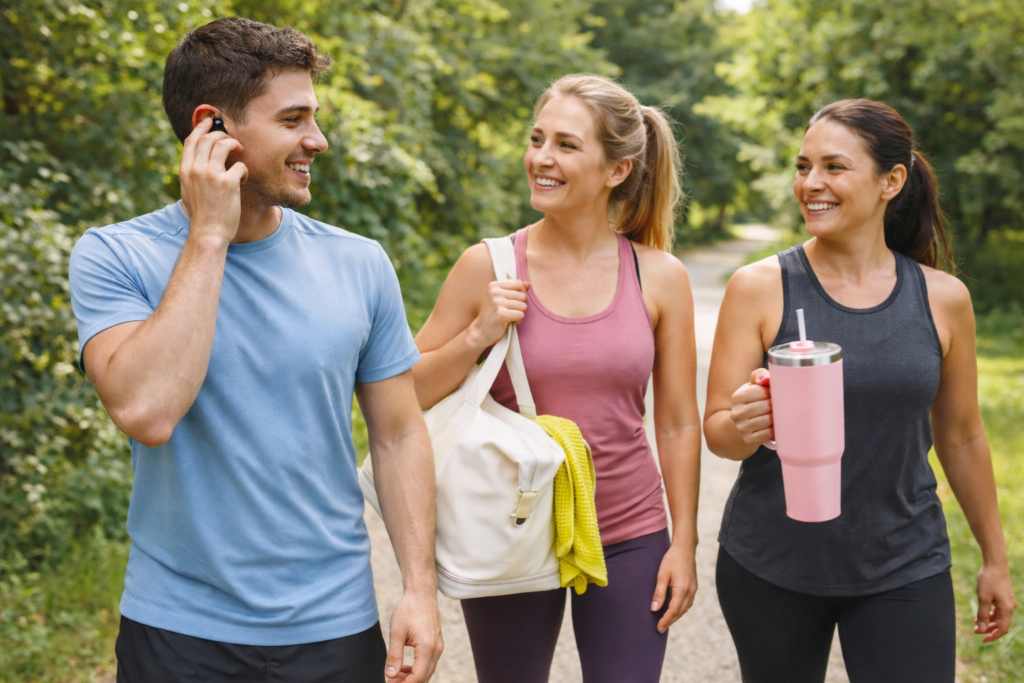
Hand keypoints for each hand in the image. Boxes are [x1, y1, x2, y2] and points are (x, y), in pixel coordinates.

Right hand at [178, 117, 247, 246]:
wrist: (209, 232)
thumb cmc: (202, 213)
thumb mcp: (188, 189)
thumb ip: (192, 171)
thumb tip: (200, 156)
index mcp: (185, 170)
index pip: (192, 140)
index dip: (202, 127)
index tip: (210, 120)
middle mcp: (196, 169)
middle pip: (208, 138)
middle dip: (222, 134)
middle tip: (231, 142)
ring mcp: (212, 175)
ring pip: (223, 144)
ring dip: (234, 144)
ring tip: (239, 151)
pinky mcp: (228, 182)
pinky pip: (240, 165)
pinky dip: (243, 170)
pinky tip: (242, 179)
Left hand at [385, 590, 443, 681]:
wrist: (422, 593)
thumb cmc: (408, 610)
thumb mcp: (397, 632)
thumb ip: (394, 655)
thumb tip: (389, 675)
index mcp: (427, 647)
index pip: (417, 677)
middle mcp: (436, 649)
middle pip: (424, 677)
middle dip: (407, 682)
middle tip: (390, 681)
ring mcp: (439, 647)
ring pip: (427, 671)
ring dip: (412, 676)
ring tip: (394, 675)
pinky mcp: (437, 644)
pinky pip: (429, 663)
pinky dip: (417, 669)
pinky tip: (404, 667)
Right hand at [466, 279, 530, 349]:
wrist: (480, 331)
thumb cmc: (492, 314)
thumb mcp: (501, 298)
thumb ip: (515, 289)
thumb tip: (528, 284)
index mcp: (494, 286)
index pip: (518, 283)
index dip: (521, 293)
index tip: (513, 301)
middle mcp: (495, 292)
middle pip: (523, 296)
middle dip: (520, 305)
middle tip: (509, 311)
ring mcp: (498, 303)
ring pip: (523, 306)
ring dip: (519, 314)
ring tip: (508, 317)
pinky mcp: (501, 314)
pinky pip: (521, 315)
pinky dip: (517, 321)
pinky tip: (508, 322)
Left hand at [651, 542, 697, 632]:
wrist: (685, 548)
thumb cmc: (672, 559)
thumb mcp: (662, 575)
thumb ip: (659, 593)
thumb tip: (654, 609)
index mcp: (682, 589)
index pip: (673, 610)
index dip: (666, 620)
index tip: (658, 627)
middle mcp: (690, 592)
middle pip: (680, 612)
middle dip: (670, 621)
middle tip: (660, 629)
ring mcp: (694, 589)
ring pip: (685, 609)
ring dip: (676, 616)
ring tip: (666, 621)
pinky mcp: (694, 587)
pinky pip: (688, 603)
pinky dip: (681, 609)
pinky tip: (674, 610)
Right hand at [729, 369, 773, 446]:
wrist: (741, 424)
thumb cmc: (752, 401)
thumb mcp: (753, 386)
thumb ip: (759, 376)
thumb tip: (765, 380)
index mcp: (737, 397)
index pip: (762, 391)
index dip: (771, 392)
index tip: (771, 395)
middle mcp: (736, 413)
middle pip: (766, 406)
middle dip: (775, 405)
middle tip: (776, 406)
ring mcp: (741, 427)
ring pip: (768, 420)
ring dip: (776, 417)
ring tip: (775, 415)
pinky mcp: (748, 439)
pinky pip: (768, 434)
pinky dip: (774, 430)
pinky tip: (773, 426)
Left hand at [973, 561, 1016, 642]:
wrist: (995, 564)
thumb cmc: (989, 580)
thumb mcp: (983, 598)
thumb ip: (982, 614)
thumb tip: (980, 628)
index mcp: (1007, 609)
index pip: (1002, 628)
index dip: (993, 636)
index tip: (983, 639)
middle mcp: (1010, 607)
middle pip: (1001, 624)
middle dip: (988, 629)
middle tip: (975, 632)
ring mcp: (1008, 602)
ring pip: (999, 617)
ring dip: (988, 622)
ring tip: (975, 624)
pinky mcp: (1004, 597)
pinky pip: (998, 610)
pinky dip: (989, 614)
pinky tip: (980, 615)